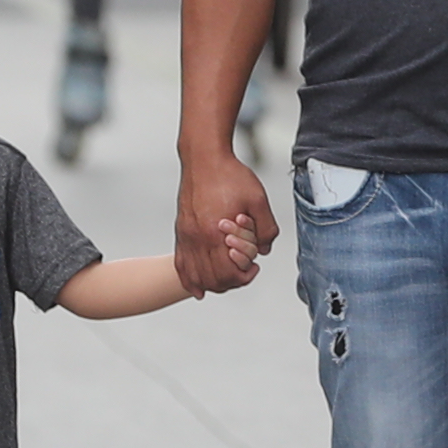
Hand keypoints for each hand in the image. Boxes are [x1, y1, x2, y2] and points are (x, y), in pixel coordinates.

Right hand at [176, 149, 273, 295]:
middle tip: (244, 272)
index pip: (228, 273)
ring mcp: (186, 236)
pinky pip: (180, 265)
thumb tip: (264, 251)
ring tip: (226, 278)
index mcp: (217, 232)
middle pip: (212, 280)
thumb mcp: (258, 199)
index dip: (244, 276)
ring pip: (195, 276)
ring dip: (211, 285)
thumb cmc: (230, 175)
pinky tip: (196, 289)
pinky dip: (188, 280)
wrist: (203, 158)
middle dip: (231, 282)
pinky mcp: (180, 231)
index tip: (254, 267)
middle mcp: (197, 238)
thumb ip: (266, 228)